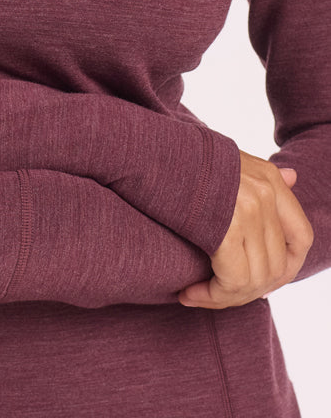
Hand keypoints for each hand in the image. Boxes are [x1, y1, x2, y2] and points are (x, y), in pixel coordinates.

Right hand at [178, 151, 313, 308]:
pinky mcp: (225, 228)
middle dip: (247, 291)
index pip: (301, 237)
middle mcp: (265, 194)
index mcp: (269, 178)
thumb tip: (293, 177)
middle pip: (276, 267)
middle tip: (218, 294)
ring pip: (254, 280)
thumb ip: (260, 177)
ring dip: (225, 297)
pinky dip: (212, 295)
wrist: (146, 150)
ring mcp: (248, 211)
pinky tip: (189, 293)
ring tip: (198, 294)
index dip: (286, 267)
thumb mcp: (229, 160)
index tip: (260, 280)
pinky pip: (232, 281)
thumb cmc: (180, 159)